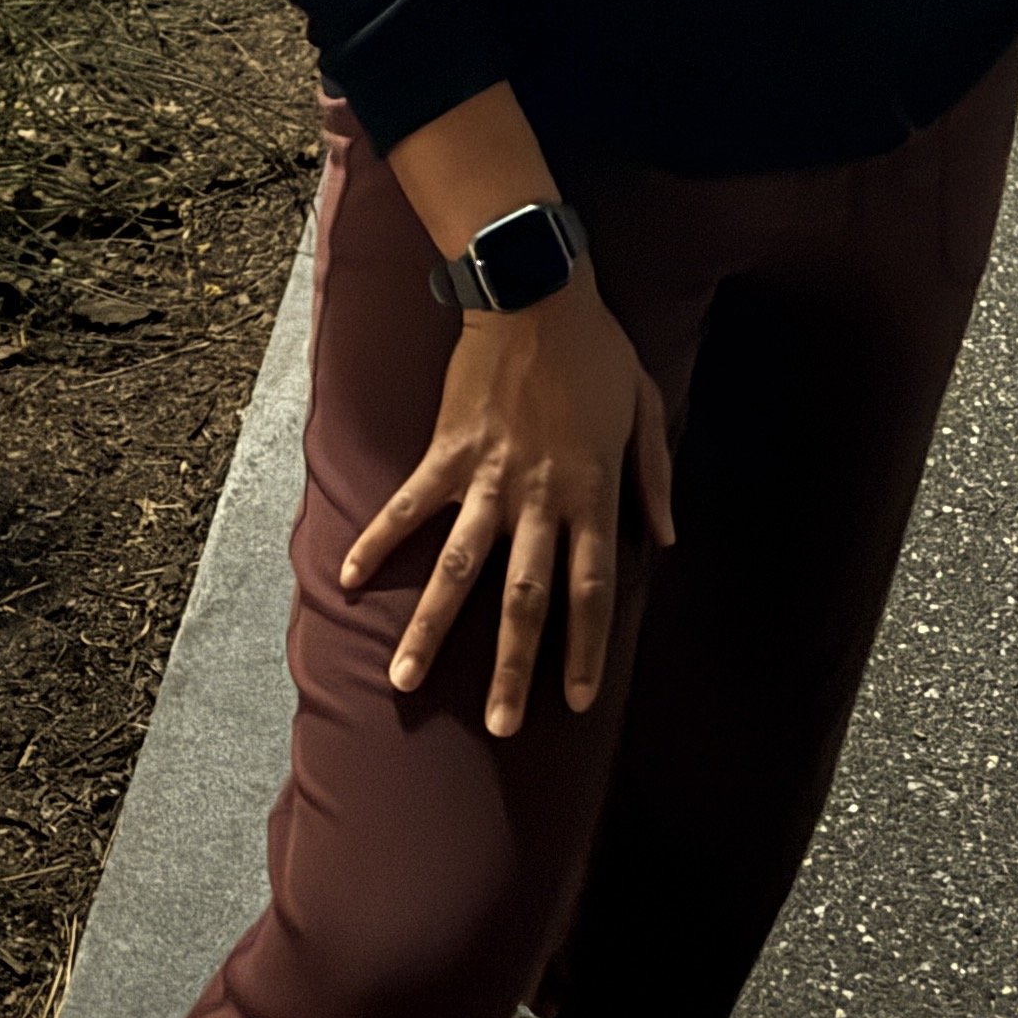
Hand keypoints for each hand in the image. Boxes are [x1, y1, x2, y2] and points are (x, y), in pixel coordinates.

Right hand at [339, 272, 675, 737]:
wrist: (535, 290)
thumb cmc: (597, 348)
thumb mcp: (645, 406)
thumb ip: (654, 476)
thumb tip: (667, 538)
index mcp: (592, 491)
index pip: (592, 588)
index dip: (584, 648)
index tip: (574, 701)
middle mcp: (539, 496)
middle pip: (525, 598)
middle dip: (512, 668)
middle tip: (499, 727)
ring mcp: (488, 477)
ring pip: (459, 568)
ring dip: (431, 628)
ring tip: (403, 681)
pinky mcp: (447, 452)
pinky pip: (409, 506)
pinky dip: (379, 540)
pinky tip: (349, 580)